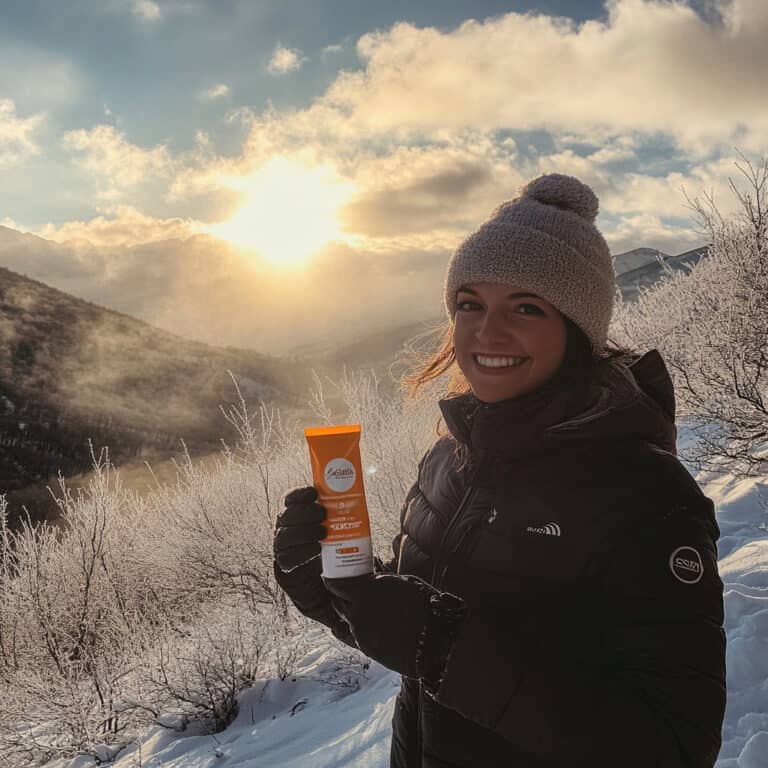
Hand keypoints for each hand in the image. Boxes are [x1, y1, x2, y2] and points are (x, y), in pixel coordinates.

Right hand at [273, 486, 353, 644]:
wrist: (346, 597)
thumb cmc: (349, 560)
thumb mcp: (352, 535)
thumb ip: (353, 518)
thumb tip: (378, 501)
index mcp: (300, 521)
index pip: (290, 502)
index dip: (298, 495)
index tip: (313, 492)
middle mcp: (289, 535)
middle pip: (285, 518)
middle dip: (302, 513)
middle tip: (322, 513)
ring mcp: (286, 555)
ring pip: (283, 538)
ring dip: (301, 532)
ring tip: (322, 533)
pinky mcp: (288, 575)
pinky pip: (285, 562)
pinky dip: (299, 555)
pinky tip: (315, 552)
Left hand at [323, 572, 466, 687]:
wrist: (434, 640)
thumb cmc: (425, 605)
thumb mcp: (404, 582)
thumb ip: (382, 580)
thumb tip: (373, 575)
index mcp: (367, 588)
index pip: (336, 584)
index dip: (332, 580)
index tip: (331, 577)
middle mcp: (358, 609)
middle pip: (337, 602)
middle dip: (339, 597)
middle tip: (344, 593)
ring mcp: (360, 630)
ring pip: (345, 619)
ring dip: (349, 613)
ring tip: (361, 610)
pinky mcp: (365, 647)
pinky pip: (353, 635)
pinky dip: (356, 629)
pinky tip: (366, 626)